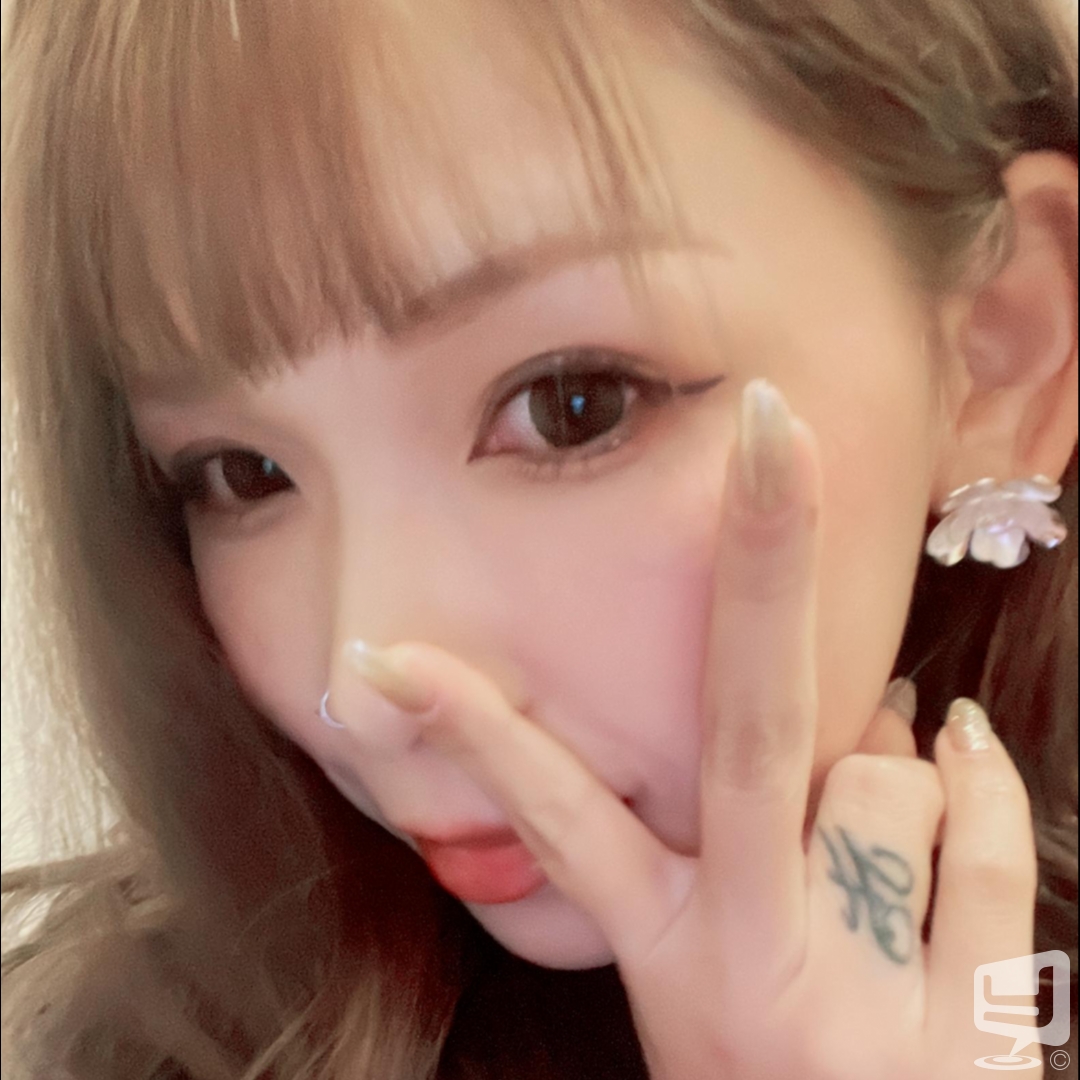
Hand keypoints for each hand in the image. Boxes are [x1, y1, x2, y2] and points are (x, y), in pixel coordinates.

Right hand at [360, 381, 1039, 1079]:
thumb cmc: (770, 1073)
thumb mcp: (707, 980)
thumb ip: (750, 844)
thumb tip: (875, 711)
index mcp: (665, 950)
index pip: (550, 815)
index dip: (474, 728)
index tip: (391, 654)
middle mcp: (747, 955)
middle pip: (751, 728)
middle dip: (760, 561)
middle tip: (772, 426)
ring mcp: (856, 987)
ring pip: (892, 783)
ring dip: (894, 763)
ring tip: (873, 804)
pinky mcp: (961, 1027)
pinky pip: (984, 839)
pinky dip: (977, 780)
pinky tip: (961, 754)